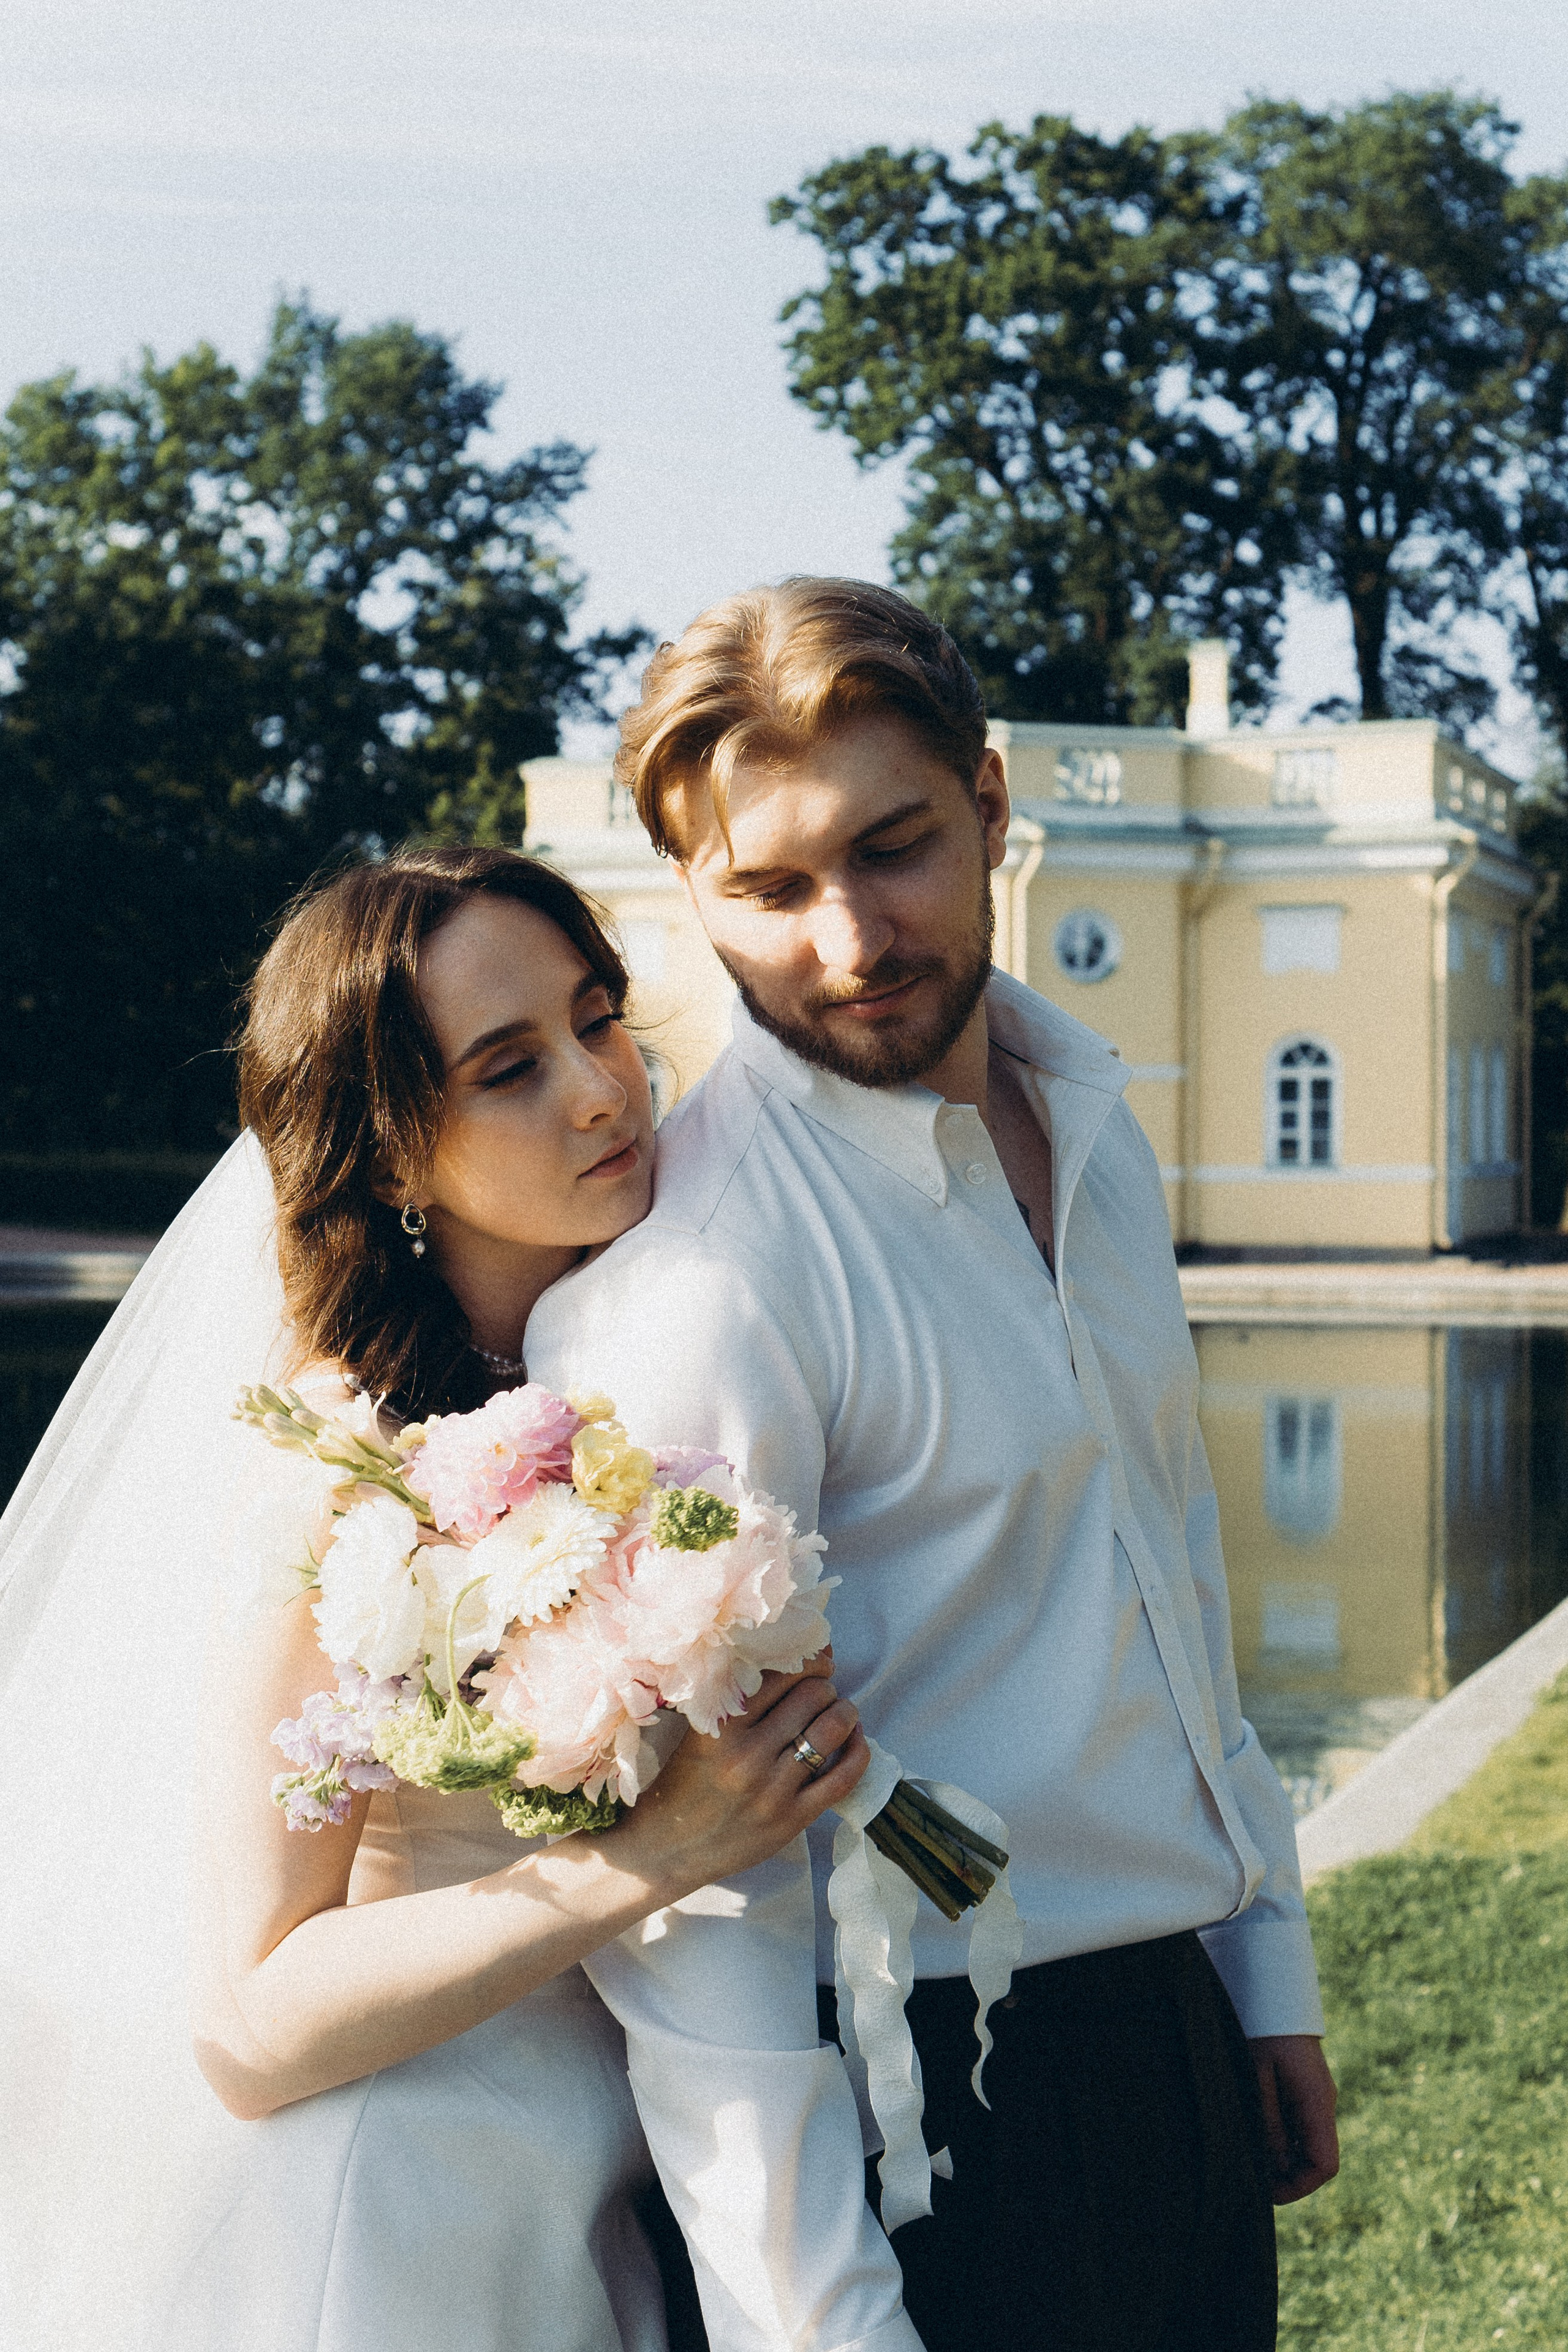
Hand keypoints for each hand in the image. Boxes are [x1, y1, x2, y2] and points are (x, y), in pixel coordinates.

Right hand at [616, 1665, 869, 1896]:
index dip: (806, 1660)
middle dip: (825, 1685)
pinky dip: (858, 1751)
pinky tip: (855, 1740)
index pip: (780, 1674)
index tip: (814, 1659)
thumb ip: (739, 1700)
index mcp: (721, 1727)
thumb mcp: (699, 1733)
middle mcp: (748, 1755)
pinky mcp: (791, 1819)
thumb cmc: (681, 1784)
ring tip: (841, 1710)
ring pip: (831, 1729)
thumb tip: (795, 1660)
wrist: (665, 1850)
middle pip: (811, 1695)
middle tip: (823, 1688)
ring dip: (844, 1711)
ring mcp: (772, 1790)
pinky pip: (842, 1778)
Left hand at [1249, 2034, 1338, 2203]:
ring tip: (1248, 2156)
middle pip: (1317, 2159)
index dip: (1299, 2187)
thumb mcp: (1257, 2078)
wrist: (1272, 1991)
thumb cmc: (1261, 2030)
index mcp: (1317, 2102)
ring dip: (1282, 2158)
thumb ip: (1269, 2125)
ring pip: (1306, 2144)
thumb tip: (1278, 2169)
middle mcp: (1323, 2102)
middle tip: (1251, 2177)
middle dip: (1288, 2176)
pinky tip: (1254, 2133)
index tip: (1266, 2192)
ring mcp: (1315, 2095)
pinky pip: (1298, 2125)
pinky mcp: (1304, 2087)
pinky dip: (1280, 2138)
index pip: (1325, 2165)